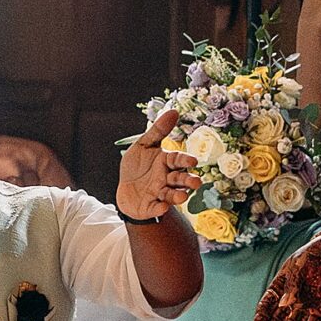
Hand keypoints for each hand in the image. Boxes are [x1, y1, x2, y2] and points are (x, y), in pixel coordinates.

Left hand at [117, 105, 199, 221]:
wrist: (124, 189)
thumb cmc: (137, 166)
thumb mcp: (143, 145)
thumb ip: (158, 131)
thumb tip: (174, 111)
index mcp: (166, 162)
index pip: (178, 160)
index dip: (185, 160)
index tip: (193, 161)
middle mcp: (166, 178)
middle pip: (180, 179)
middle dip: (188, 181)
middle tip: (195, 182)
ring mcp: (159, 194)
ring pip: (172, 195)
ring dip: (178, 196)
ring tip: (181, 196)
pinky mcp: (150, 207)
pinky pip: (156, 208)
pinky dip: (159, 209)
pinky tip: (162, 207)